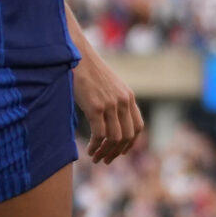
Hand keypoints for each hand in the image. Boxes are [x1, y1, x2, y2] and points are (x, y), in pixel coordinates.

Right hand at [74, 45, 144, 164]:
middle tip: (106, 160)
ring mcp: (111, 105)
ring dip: (105, 152)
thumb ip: (115, 101)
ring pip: (114, 139)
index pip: (138, 128)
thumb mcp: (110, 86)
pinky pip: (99, 135)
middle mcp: (123, 102)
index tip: (120, 152)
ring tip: (96, 158)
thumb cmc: (90, 71)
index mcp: (129, 97)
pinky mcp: (96, 107)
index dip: (131, 144)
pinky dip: (95, 146)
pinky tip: (88, 150)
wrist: (78, 56)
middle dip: (117, 152)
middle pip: (127, 136)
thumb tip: (112, 121)